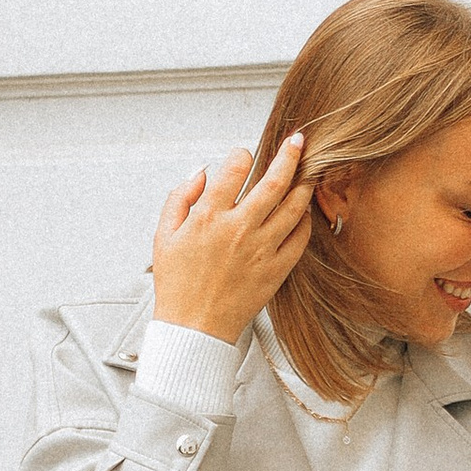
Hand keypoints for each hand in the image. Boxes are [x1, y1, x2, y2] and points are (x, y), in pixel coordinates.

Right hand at [150, 137, 311, 344]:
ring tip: (308, 173)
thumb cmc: (177, 284)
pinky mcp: (276, 270)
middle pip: (274, 181)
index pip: (234, 169)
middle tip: (298, 141)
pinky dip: (304, 220)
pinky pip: (299, 238)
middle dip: (289, 155)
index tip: (244, 154)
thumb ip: (180, 197)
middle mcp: (238, 230)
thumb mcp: (163, 235)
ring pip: (293, 207)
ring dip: (303, 184)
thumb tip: (202, 171)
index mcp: (208, 218)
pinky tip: (302, 212)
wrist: (193, 329)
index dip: (242, 155)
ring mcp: (261, 250)